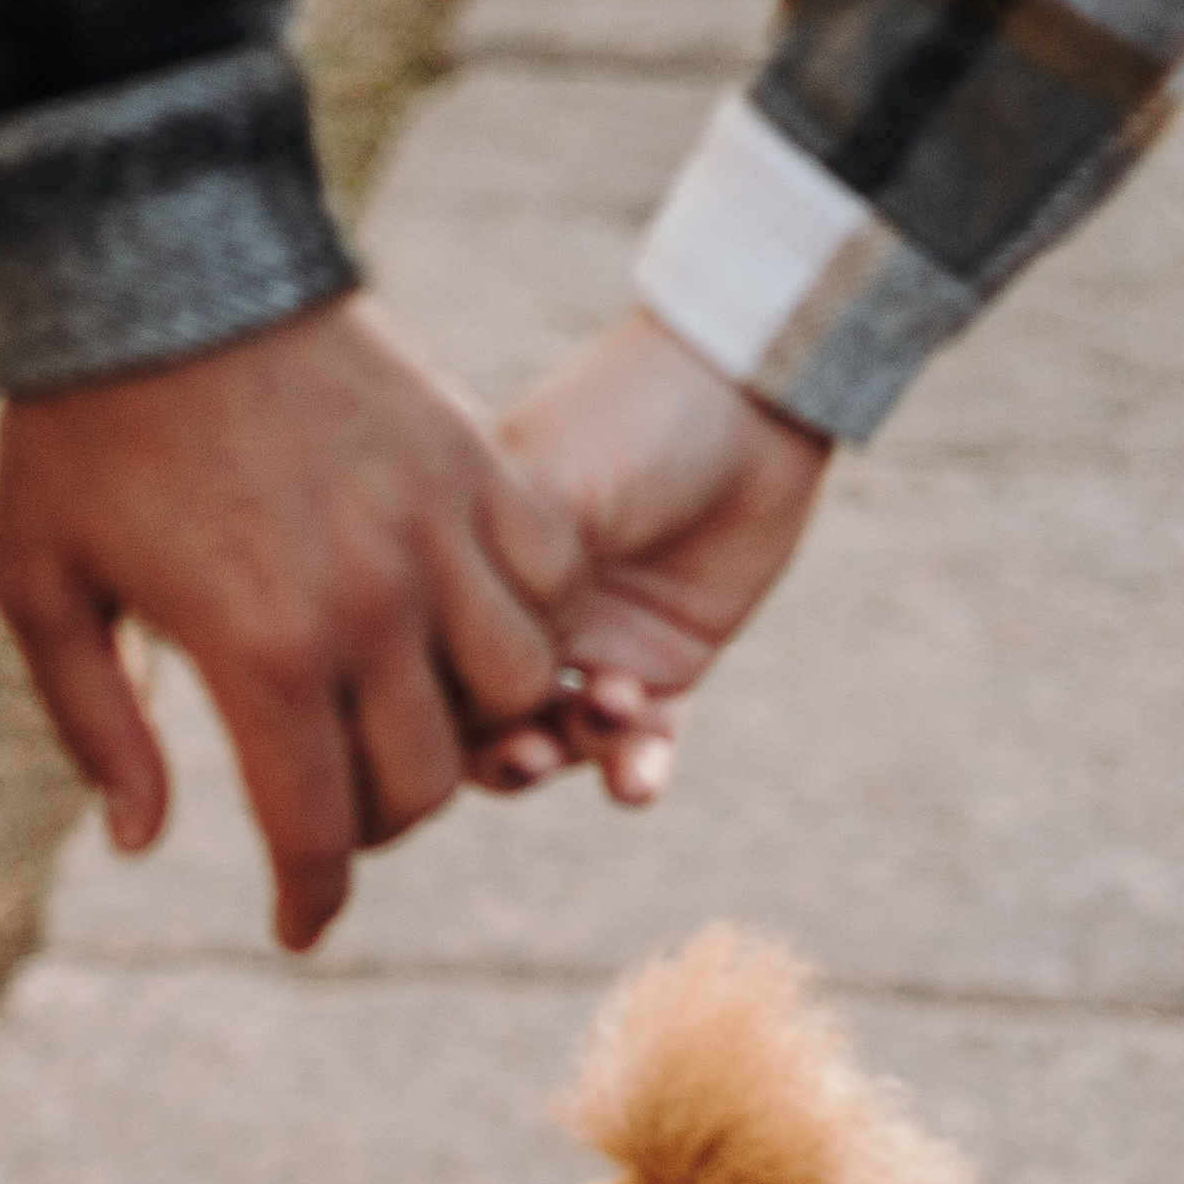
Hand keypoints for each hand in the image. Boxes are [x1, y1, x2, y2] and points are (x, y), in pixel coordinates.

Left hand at [0, 295, 583, 949]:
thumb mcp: (41, 589)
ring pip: (516, 693)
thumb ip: (97, 728)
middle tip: (332, 806)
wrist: (161, 257)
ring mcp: (436, 531)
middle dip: (377, 821)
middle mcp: (370, 605)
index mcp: (262, 651)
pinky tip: (469, 622)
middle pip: (426, 782)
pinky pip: (549, 583)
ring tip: (414, 713)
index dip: (311, 900)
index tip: (297, 926)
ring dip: (471, 725)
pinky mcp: (474, 465)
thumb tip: (143, 843)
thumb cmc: (82, 431)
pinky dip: (529, 622)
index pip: (318, 832)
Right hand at [473, 307, 833, 805]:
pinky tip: (636, 784)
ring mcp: (592, 646)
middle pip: (485, 718)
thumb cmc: (632, 423)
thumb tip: (454, 687)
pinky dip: (635, 772)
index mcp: (474, 566)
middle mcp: (524, 615)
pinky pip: (640, 746)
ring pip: (559, 742)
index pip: (432, 655)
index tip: (463, 709)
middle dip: (500, 750)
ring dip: (572, 752)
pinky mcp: (663, 668)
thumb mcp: (547, 491)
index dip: (438, 702)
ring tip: (605, 720)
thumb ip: (498, 582)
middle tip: (527, 752)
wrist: (751, 399)